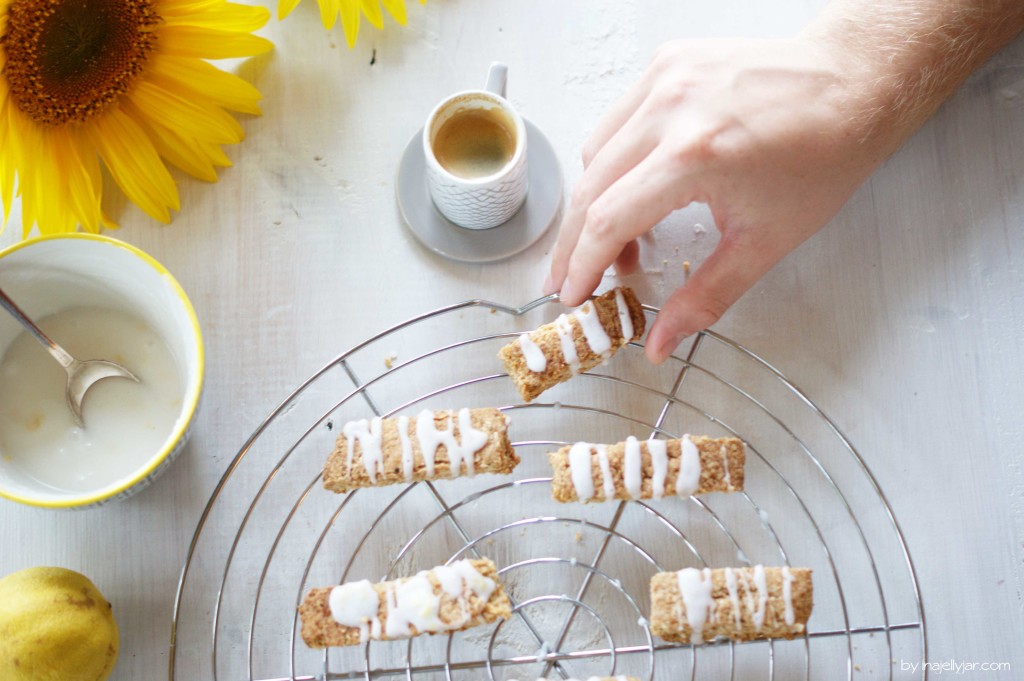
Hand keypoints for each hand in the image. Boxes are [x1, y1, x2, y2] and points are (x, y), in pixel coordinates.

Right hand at [545, 36, 890, 362]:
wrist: (854, 84)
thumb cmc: (823, 155)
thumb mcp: (765, 241)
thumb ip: (705, 297)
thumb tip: (660, 342)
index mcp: (695, 154)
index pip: (608, 219)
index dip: (582, 265)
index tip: (573, 294)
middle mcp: (671, 107)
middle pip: (590, 186)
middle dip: (574, 242)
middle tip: (572, 278)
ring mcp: (665, 77)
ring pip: (596, 150)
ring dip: (595, 200)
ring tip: (622, 240)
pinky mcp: (667, 61)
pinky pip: (618, 119)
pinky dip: (616, 159)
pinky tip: (638, 184)